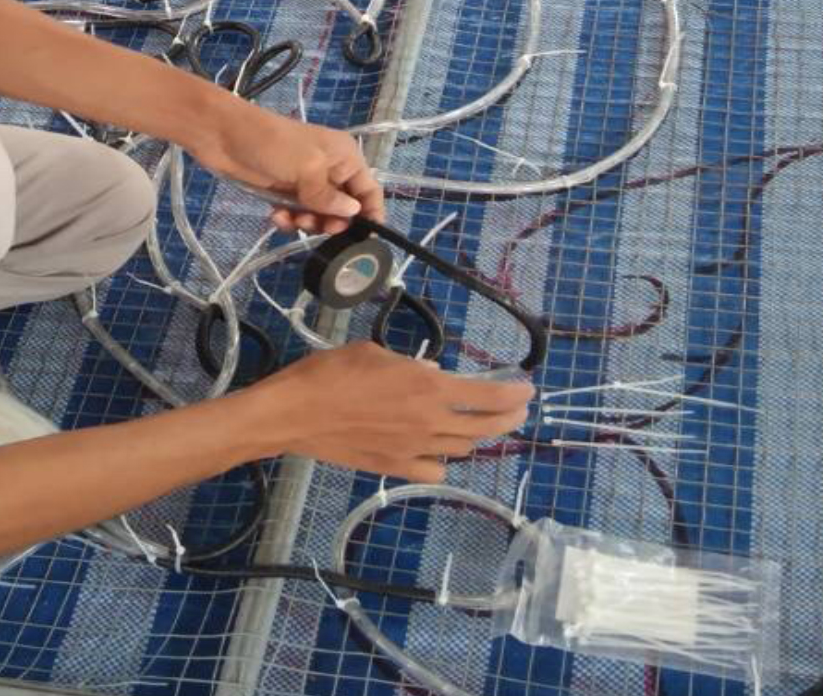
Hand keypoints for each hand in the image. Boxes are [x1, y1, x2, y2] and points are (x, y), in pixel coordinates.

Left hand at [193, 99, 384, 234]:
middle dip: (333, 222)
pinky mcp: (284, 192)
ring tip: (291, 217)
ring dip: (309, 222)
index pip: (369, 190)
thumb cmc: (273, 145)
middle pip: (345, 208)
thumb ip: (330, 196)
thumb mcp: (308, 168)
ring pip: (320, 215)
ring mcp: (306, 182)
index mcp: (344, 156)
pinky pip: (297, 214)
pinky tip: (276, 216)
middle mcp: (330, 169)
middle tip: (316, 225)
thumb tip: (353, 213)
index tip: (365, 240)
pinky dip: (289, 220)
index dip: (370, 214)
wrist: (223, 136)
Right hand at [251, 342, 532, 482]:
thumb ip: (409, 365)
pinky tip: (439, 450)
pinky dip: (443, 460)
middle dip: (509, 417)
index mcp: (427, 387)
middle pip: (485, 426)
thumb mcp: (373, 352)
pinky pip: (434, 471)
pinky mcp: (395, 468)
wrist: (294, 413)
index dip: (514, 393)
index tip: (527, 388)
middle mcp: (429, 421)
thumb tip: (431, 374)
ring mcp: (414, 449)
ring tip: (481, 425)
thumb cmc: (330, 373)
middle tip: (519, 409)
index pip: (488, 395)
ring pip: (463, 448)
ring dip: (477, 436)